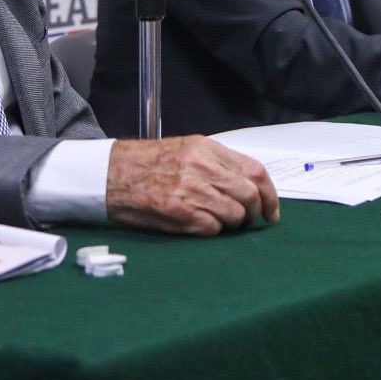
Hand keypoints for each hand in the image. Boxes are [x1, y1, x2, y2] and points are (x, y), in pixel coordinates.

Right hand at [105, 136, 279, 236]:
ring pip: (234, 215)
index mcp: (206, 148)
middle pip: (249, 195)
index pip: (255, 171)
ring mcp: (190, 190)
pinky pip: (212, 229)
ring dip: (231, 224)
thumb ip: (218, 164)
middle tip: (248, 220)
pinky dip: (211, 231)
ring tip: (217, 221)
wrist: (109, 173)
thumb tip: (251, 186)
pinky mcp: (178, 212)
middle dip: (255, 213)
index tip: (272, 210)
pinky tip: (198, 225)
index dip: (270, 195)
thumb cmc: (146, 164)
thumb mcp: (186, 150)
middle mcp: (201, 166)